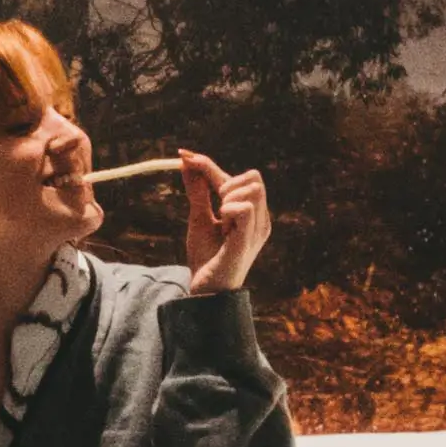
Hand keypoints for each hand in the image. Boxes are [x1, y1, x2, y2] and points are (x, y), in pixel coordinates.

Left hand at [174, 151, 273, 294]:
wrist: (205, 290)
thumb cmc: (206, 258)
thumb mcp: (199, 217)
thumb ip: (198, 190)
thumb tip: (187, 161)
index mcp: (253, 214)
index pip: (241, 177)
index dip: (210, 165)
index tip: (184, 155)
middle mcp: (261, 220)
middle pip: (254, 177)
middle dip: (225, 182)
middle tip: (213, 206)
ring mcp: (258, 230)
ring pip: (252, 188)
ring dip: (227, 197)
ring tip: (219, 219)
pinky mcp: (248, 240)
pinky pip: (243, 208)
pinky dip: (227, 209)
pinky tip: (222, 224)